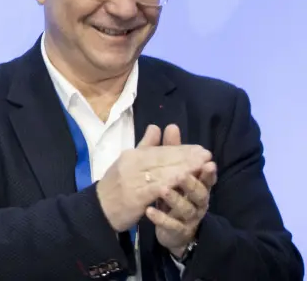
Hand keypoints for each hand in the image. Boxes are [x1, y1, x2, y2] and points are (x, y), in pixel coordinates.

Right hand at [96, 124, 211, 231]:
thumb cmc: (116, 186)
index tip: (200, 150)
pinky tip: (183, 180)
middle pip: (163, 159)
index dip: (181, 149)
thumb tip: (156, 127)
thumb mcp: (127, 163)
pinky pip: (154, 187)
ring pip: (161, 171)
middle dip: (186, 157)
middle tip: (206, 155)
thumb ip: (144, 147)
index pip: (160, 150)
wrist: (99, 209)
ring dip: (183, 168)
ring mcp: (132, 179)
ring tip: (201, 166)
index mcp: (131, 155)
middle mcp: (131, 164)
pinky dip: (169, 182)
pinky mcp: (135, 195)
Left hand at [148, 123, 217, 257]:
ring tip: (161, 190)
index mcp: (198, 185)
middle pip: (199, 192)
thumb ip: (171, 150)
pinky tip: (148, 211)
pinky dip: (160, 218)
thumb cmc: (173, 193)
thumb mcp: (170, 170)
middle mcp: (197, 201)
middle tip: (181, 175)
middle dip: (192, 182)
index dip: (207, 170)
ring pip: (185, 208)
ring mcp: (188, 218)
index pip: (205, 176)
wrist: (168, 225)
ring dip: (174, 199)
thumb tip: (170, 125)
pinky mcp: (177, 230)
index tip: (208, 160)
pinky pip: (170, 225)